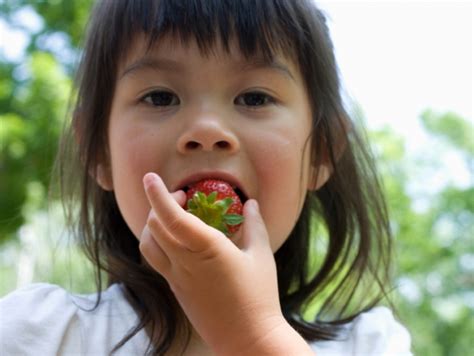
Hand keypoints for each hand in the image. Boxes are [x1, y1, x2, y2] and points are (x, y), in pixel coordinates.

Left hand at [139, 172, 289, 354]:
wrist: (246, 338)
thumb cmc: (258, 296)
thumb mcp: (261, 255)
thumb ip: (254, 225)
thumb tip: (250, 202)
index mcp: (206, 249)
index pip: (172, 217)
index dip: (158, 195)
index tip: (150, 177)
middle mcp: (184, 263)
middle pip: (154, 227)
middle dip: (160, 204)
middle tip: (182, 196)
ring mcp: (176, 278)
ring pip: (148, 245)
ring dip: (153, 224)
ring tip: (172, 216)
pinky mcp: (176, 289)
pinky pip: (157, 260)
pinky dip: (157, 241)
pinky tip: (177, 240)